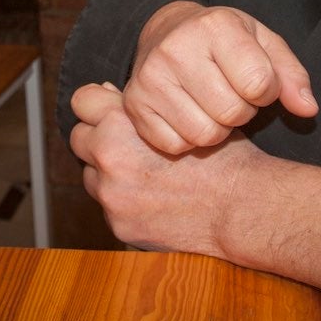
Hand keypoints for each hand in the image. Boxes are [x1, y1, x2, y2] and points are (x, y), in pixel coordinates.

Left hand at [69, 81, 258, 256]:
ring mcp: (112, 196)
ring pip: (91, 176)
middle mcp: (110, 158)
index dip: (96, 104)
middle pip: (79, 139)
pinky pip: (109, 208)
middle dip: (98, 139)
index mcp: (123, 123)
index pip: (83, 101)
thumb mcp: (186, 114)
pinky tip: (153, 199)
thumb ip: (143, 105)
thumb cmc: (222, 157)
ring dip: (108, 174)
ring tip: (144, 174)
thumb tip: (108, 94)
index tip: (105, 110)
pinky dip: (124, 203)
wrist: (242, 208)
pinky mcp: (120, 226)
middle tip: (126, 144)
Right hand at [122, 0, 318, 153]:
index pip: (259, 83)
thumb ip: (291, 75)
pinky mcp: (134, 104)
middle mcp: (176, 49)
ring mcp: (150, 78)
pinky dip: (188, 138)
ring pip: (204, 135)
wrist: (166, 31)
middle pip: (231, 113)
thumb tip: (308, 110)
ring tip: (210, 104)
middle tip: (230, 94)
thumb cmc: (224, 41)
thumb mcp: (263, 43)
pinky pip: (175, 146)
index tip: (255, 82)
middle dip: (241, 111)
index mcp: (215, 27)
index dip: (266, 91)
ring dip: (216, 128)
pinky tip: (187, 114)